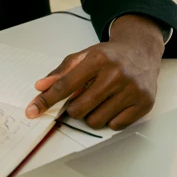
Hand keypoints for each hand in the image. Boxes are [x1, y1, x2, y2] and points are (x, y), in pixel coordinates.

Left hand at [25, 14, 164, 130]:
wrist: (141, 51)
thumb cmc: (110, 55)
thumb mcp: (84, 56)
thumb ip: (62, 71)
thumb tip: (41, 87)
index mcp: (98, 59)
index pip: (65, 85)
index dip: (47, 100)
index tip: (32, 110)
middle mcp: (115, 74)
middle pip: (79, 108)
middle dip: (73, 108)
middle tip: (79, 100)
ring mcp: (131, 90)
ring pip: (96, 121)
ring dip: (91, 115)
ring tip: (97, 101)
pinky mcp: (144, 103)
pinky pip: (115, 125)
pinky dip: (109, 119)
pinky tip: (112, 105)